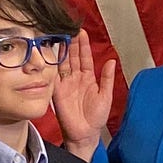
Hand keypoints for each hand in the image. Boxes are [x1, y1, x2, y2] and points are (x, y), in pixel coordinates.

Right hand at [52, 29, 114, 159]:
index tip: (81, 32)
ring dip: (62, 50)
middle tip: (69, 29)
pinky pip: (54, 76)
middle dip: (71, 43)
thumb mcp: (106, 96)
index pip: (85, 57)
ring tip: (60, 36)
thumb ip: (107, 78)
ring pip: (63, 63)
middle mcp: (75, 78)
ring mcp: (65, 84)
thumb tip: (111, 61)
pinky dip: (52, 65)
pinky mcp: (56, 91)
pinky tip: (51, 54)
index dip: (83, 45)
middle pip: (72, 57)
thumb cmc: (96, 117)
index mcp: (88, 78)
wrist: (85, 133)